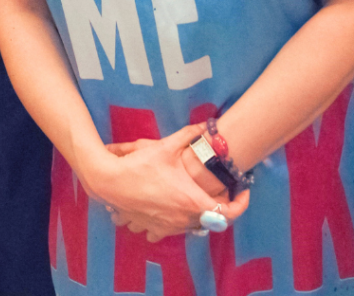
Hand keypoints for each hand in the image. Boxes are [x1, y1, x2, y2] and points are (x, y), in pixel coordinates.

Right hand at [95, 124, 248, 241]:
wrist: (110, 182)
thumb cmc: (140, 166)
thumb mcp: (165, 146)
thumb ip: (189, 135)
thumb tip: (207, 124)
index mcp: (192, 201)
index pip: (229, 213)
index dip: (241, 204)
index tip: (243, 191)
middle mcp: (184, 219)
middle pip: (212, 218)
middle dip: (217, 203)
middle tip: (216, 186)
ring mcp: (169, 227)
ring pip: (193, 225)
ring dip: (197, 213)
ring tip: (193, 194)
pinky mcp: (155, 230)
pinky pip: (173, 230)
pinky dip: (177, 221)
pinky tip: (172, 206)